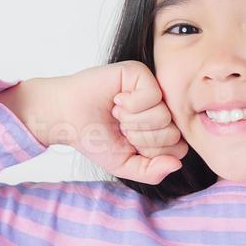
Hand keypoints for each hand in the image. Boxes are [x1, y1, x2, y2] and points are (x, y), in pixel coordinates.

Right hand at [42, 61, 187, 184]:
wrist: (66, 117)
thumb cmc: (94, 138)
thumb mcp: (125, 165)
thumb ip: (152, 172)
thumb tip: (177, 164)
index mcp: (162, 130)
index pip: (178, 149)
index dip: (150, 152)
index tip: (127, 143)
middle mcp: (162, 109)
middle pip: (172, 133)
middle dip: (139, 137)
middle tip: (119, 126)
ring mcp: (153, 90)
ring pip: (163, 116)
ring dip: (131, 120)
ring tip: (116, 113)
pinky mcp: (141, 74)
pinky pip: (153, 96)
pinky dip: (130, 104)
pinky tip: (116, 100)